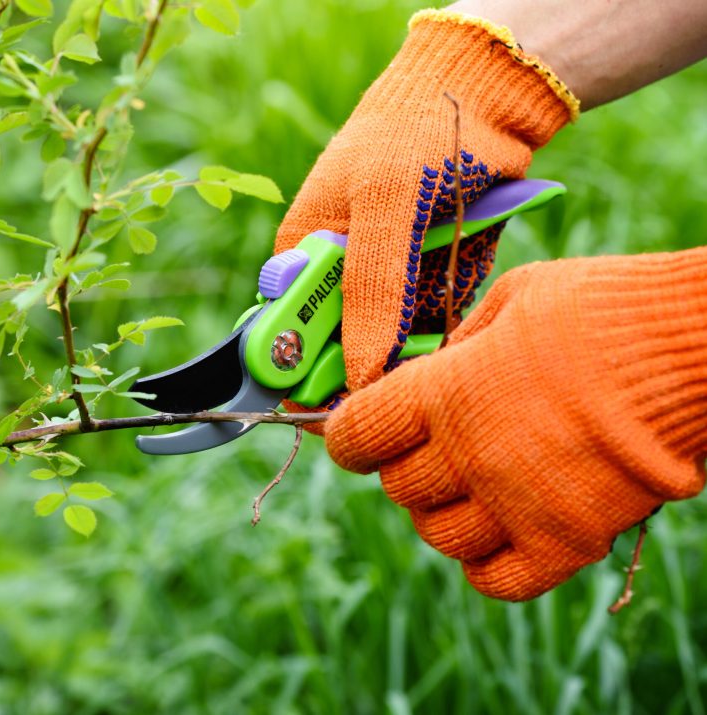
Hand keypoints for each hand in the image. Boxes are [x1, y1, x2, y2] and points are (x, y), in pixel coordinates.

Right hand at [276, 10, 576, 392]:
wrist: (484, 94)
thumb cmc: (416, 134)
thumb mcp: (386, 209)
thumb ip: (370, 291)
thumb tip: (356, 374)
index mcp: (305, 251)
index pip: (292, 331)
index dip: (310, 373)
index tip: (345, 403)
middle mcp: (341, 271)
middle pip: (344, 347)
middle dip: (375, 361)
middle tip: (407, 361)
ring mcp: (387, 277)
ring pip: (393, 343)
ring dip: (419, 343)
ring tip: (442, 312)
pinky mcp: (429, 279)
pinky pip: (433, 323)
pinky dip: (448, 321)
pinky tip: (460, 296)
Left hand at [324, 249, 706, 599]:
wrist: (693, 350)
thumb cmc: (602, 309)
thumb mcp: (513, 298)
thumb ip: (459, 343)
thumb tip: (427, 370)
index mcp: (445, 391)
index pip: (357, 436)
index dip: (348, 436)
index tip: (356, 433)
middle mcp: (469, 455)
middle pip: (398, 489)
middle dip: (402, 467)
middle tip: (428, 447)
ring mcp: (517, 505)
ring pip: (439, 537)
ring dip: (441, 514)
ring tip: (467, 487)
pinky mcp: (566, 542)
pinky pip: (496, 580)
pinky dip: (484, 563)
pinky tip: (499, 530)